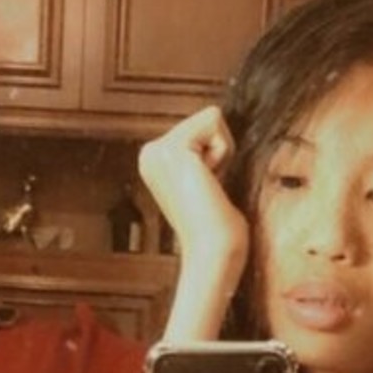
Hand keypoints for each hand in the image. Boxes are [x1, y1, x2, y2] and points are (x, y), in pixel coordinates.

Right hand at [138, 107, 249, 300]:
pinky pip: (215, 121)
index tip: (207, 189)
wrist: (213, 254)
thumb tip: (222, 132)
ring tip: (210, 188)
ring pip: (212, 118)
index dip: (217, 157)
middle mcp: (149, 152)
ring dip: (223, 154)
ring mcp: (157, 150)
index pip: (203, 126)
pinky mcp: (174, 148)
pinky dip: (224, 152)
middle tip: (210, 190)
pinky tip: (211, 183)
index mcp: (154, 160)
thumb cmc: (218, 228)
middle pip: (207, 118)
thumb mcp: (205, 181)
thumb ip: (204, 156)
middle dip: (220, 152)